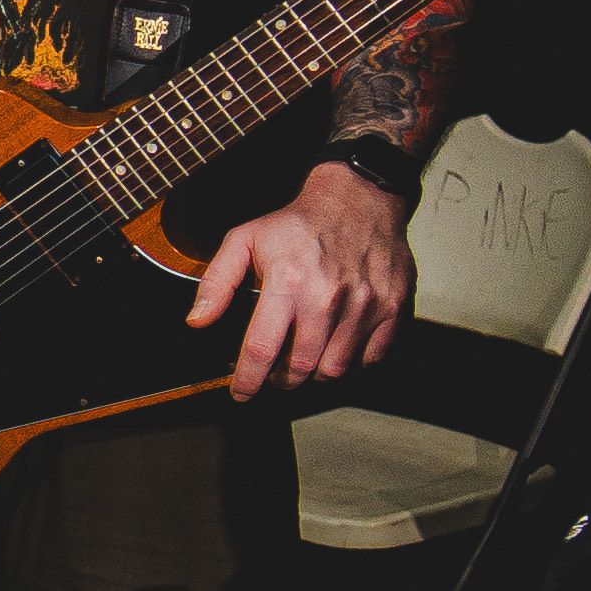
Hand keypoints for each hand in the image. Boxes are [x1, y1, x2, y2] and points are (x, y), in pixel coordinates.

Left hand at [182, 160, 411, 397]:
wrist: (359, 198)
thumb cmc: (299, 223)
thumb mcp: (245, 239)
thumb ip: (217, 281)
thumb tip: (197, 321)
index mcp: (288, 280)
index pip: (262, 349)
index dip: (247, 380)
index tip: (241, 392)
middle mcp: (327, 297)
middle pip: (300, 368)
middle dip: (281, 379)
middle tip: (275, 372)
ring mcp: (364, 305)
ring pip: (335, 370)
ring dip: (315, 373)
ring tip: (306, 355)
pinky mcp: (393, 309)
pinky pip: (369, 359)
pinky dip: (352, 362)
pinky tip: (337, 345)